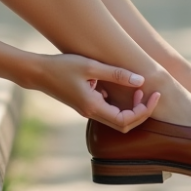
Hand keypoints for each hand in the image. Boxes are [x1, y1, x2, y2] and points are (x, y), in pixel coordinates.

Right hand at [31, 54, 160, 133]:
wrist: (37, 72)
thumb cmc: (62, 67)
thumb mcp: (91, 66)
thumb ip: (116, 74)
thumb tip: (141, 80)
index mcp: (94, 107)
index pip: (127, 120)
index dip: (144, 110)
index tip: (153, 94)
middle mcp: (91, 113)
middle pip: (124, 124)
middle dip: (140, 111)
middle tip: (148, 93)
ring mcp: (87, 110)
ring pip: (116, 119)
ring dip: (130, 108)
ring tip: (136, 88)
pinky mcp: (84, 104)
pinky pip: (107, 110)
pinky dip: (118, 103)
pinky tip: (116, 85)